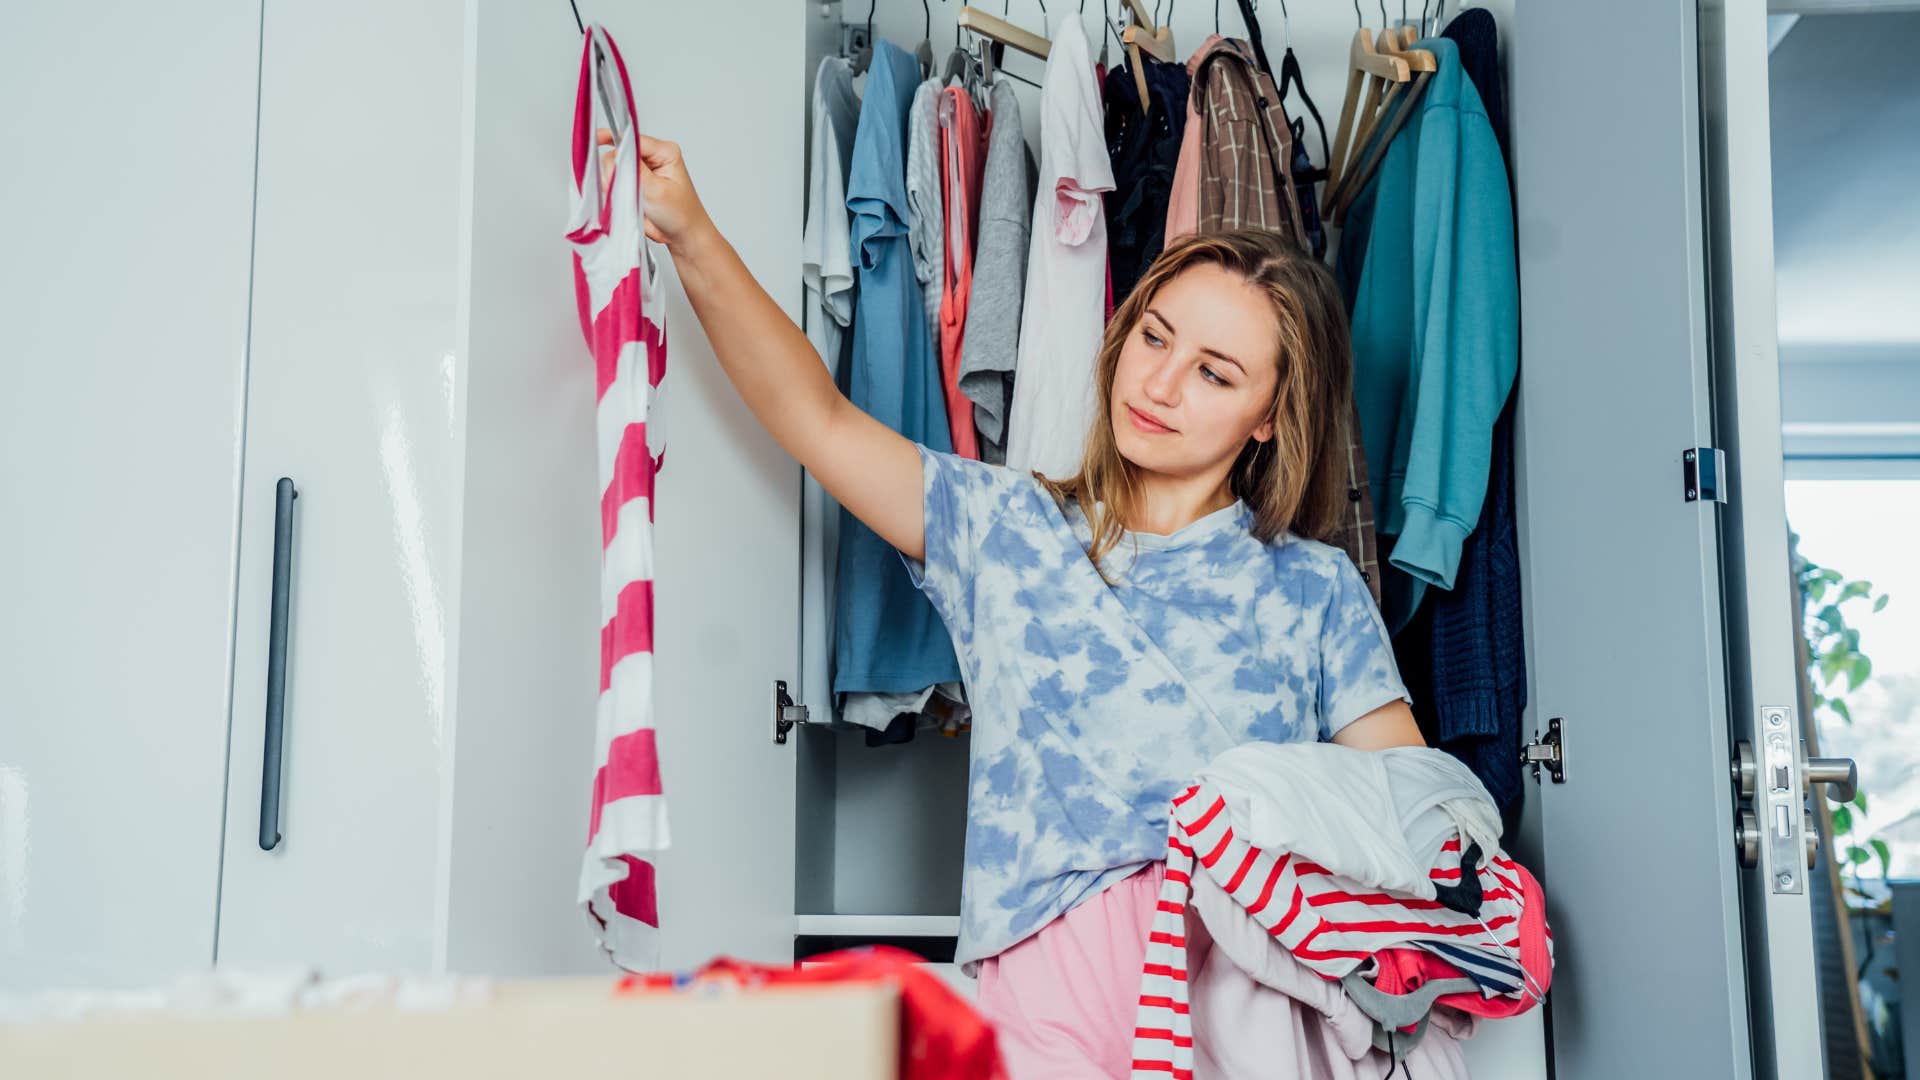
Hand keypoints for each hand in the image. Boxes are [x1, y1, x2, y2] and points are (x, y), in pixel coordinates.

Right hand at [595, 128, 713, 250]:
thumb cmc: (681, 214)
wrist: (683, 236)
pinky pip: (615, 182)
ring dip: (613, 183)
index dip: (613, 139)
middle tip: (617, 188)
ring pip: (614, 168)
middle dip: (614, 170)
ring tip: (625, 199)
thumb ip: (634, 172)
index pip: (633, 139)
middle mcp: (652, 158)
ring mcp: (642, 172)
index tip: (596, 139)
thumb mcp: (657, 190)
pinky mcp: (634, 185)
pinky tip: (620, 201)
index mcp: (664, 152)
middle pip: (620, 153)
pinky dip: (613, 191)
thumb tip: (614, 157)